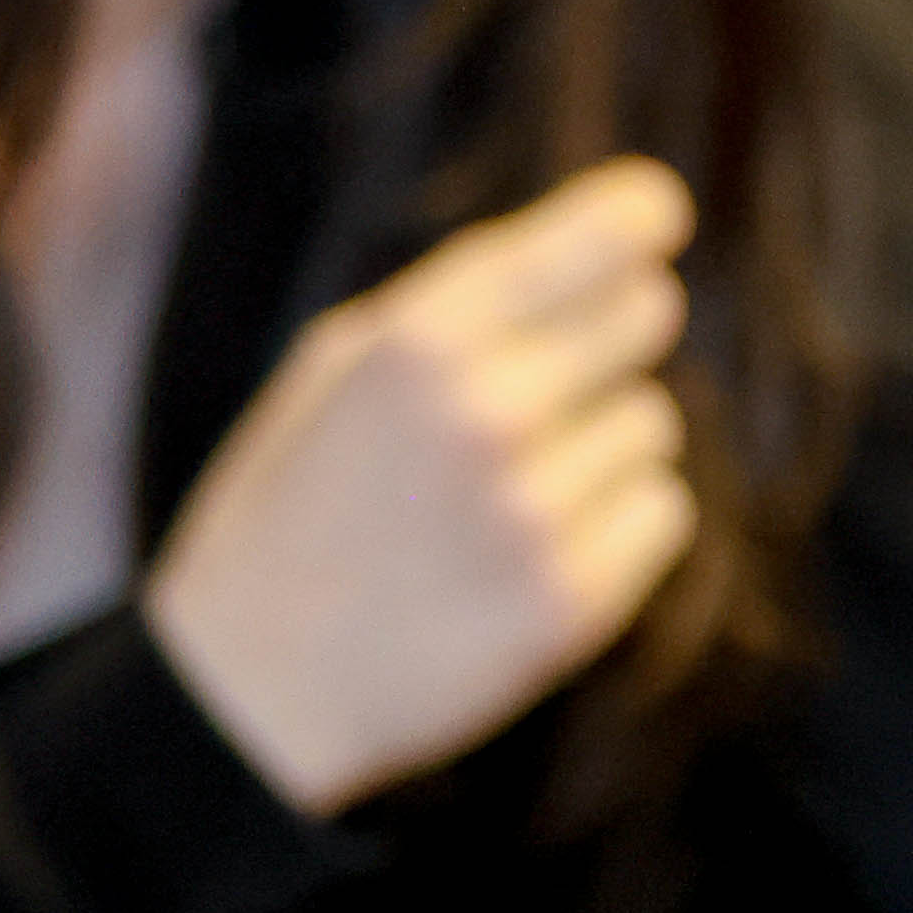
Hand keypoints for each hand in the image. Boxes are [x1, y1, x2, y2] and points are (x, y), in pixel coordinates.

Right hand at [137, 159, 694, 812]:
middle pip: (648, 314)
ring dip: (599, 449)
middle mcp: (488, 413)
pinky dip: (619, 528)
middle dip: (610, 338)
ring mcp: (535, 512)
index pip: (597, 238)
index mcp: (418, 343)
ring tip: (500, 499)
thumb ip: (460, 301)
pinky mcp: (573, 600)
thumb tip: (606, 238)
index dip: (638, 216)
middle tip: (544, 388)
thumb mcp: (335, 375)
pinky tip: (532, 554)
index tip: (658, 216)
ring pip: (653, 423)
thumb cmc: (295, 512)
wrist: (249, 695)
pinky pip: (664, 513)